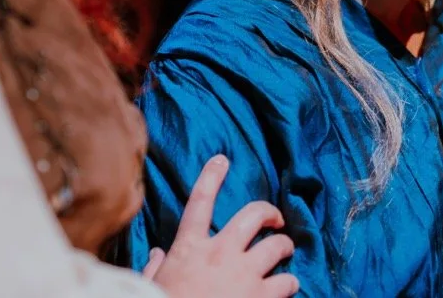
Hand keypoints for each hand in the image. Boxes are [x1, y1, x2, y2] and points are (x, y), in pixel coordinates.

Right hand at [146, 154, 297, 297]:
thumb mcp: (152, 286)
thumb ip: (155, 269)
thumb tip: (156, 257)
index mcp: (189, 247)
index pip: (200, 202)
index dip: (211, 177)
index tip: (222, 160)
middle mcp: (220, 252)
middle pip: (252, 216)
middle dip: (268, 213)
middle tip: (274, 220)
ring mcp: (243, 274)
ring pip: (276, 247)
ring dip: (284, 247)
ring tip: (286, 251)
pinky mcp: (260, 296)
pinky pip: (287, 282)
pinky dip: (290, 283)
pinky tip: (290, 286)